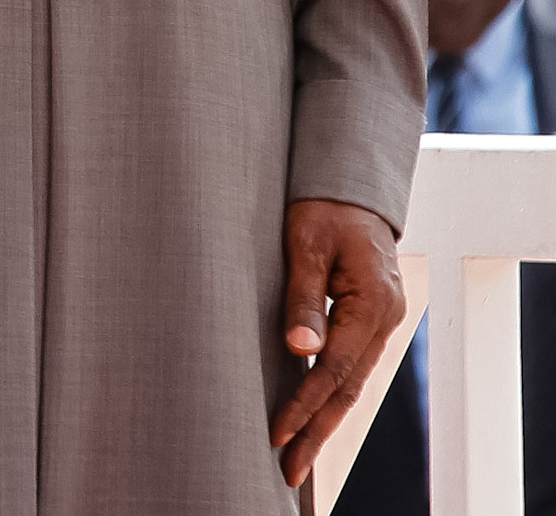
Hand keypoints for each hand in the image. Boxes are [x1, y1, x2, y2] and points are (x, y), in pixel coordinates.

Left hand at [269, 198, 405, 486]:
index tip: (277, 434)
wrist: (350, 189)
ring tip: (296, 455)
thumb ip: (303, 297)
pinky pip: (351, 367)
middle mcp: (383, 321)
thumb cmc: (322, 210)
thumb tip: (300, 350)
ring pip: (351, 383)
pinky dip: (331, 395)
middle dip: (317, 431)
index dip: (304, 404)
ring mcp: (380, 323)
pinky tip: (313, 416)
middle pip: (348, 389)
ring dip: (324, 420)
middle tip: (288, 470)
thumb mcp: (305, 245)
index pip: (334, 369)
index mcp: (372, 304)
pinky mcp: (368, 321)